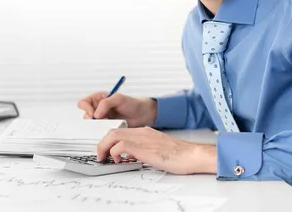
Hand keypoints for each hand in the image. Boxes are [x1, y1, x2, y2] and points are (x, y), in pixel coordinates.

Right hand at [77, 92, 157, 127]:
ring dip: (98, 126)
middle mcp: (98, 109)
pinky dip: (103, 132)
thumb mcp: (119, 99)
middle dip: (92, 120)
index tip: (94, 114)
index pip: (83, 103)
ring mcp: (102, 120)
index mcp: (98, 98)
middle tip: (102, 120)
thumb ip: (106, 103)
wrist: (142, 115)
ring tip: (109, 124)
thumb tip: (96, 114)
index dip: (86, 108)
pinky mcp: (106, 128)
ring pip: (92, 125)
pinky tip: (111, 129)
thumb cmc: (132, 103)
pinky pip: (99, 132)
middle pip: (85, 116)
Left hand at [96, 127, 216, 174]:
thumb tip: (132, 156)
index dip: (110, 140)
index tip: (106, 149)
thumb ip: (144, 149)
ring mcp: (141, 138)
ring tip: (103, 158)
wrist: (190, 154)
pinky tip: (118, 160)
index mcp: (144, 132)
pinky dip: (114, 152)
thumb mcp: (157, 149)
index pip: (121, 130)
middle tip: (101, 155)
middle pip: (113, 131)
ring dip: (104, 147)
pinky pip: (120, 146)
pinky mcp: (142, 147)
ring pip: (113, 135)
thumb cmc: (178, 155)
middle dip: (103, 143)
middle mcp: (141, 132)